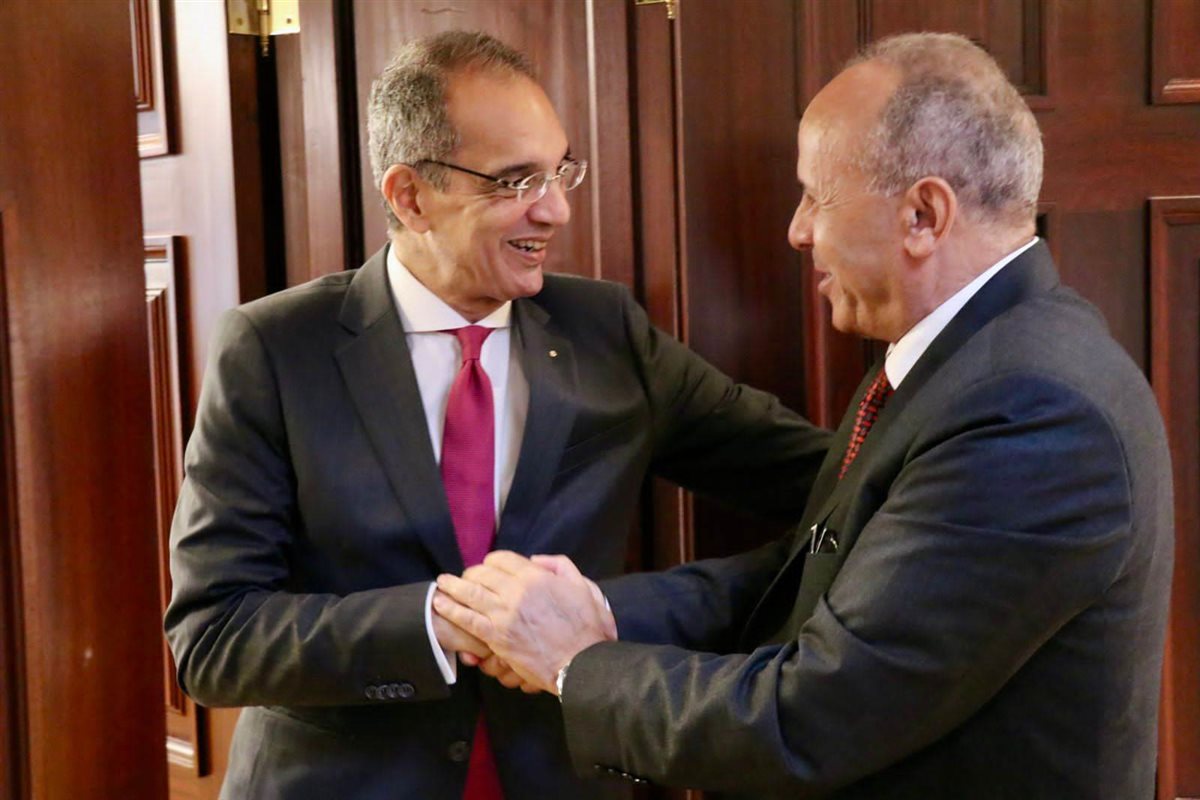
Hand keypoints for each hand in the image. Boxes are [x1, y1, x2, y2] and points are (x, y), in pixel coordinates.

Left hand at [434, 551, 616, 693]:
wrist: (582, 663)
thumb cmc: (587, 628)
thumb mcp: (583, 586)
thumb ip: (560, 566)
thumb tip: (535, 560)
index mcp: (536, 577)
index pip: (503, 559)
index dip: (492, 561)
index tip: (488, 568)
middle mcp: (517, 591)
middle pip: (483, 573)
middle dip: (471, 573)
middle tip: (464, 579)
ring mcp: (504, 615)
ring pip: (470, 593)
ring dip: (452, 587)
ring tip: (441, 585)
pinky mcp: (497, 637)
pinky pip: (467, 619)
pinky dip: (451, 609)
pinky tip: (440, 604)